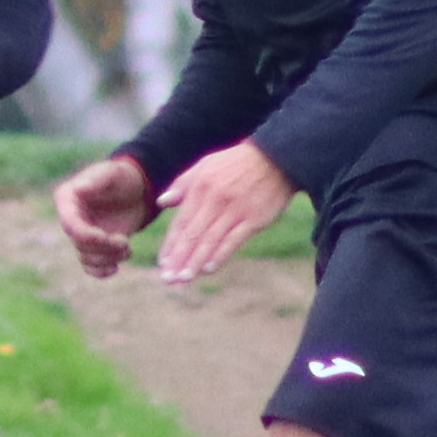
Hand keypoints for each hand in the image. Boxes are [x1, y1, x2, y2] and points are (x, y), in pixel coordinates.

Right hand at [52, 153, 154, 279]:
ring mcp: (81, 234)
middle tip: (124, 242)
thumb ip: (96, 180)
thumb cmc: (122, 177)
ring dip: (108, 258)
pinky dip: (100, 271)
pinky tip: (115, 268)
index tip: (104, 237)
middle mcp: (70, 219)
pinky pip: (90, 266)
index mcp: (67, 199)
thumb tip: (79, 190)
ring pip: (86, 257)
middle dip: (103, 247)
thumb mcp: (111, 173)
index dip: (86, 235)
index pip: (69, 224)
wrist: (137, 190)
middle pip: (79, 244)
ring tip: (127, 248)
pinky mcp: (94, 246)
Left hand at [155, 140, 294, 284]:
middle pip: (193, 234)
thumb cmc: (236, 163)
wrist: (275, 157)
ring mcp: (236, 210)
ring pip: (211, 240)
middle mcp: (215, 200)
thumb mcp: (205, 165)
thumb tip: (161, 202)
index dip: (171, 244)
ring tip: (184, 278)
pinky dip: (221, 255)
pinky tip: (209, 268)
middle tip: (168, 279)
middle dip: (179, 258)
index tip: (162, 264)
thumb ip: (182, 185)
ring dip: (196, 261)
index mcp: (200, 188)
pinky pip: (234, 240)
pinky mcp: (255, 219)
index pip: (181, 222)